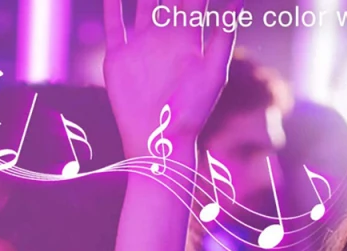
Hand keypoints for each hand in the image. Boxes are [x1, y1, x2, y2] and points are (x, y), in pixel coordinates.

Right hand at [102, 0, 238, 156]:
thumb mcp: (213, 74)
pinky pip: (113, 24)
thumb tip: (236, 3)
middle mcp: (164, 38)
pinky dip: (110, 4)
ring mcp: (141, 46)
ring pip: (139, 2)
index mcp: (188, 40)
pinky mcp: (118, 57)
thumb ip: (221, 38)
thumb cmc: (192, 113)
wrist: (160, 140)